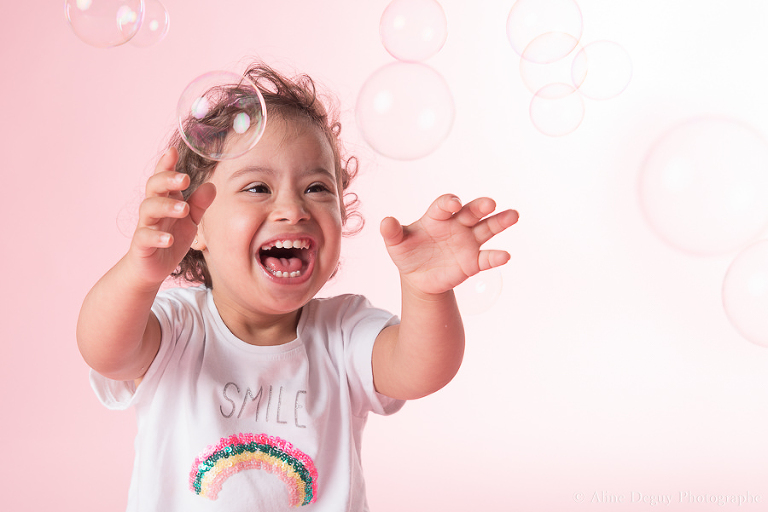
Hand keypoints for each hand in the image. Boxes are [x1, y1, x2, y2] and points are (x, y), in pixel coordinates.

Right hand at [128, 148, 215, 285]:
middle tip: (185, 178)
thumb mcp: (190, 221)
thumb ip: (199, 204)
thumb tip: (212, 186)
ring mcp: (146, 225)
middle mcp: (153, 208)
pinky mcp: (141, 244)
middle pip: (154, 187)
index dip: (166, 164)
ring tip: (184, 209)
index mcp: (166, 199)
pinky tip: (169, 239)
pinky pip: (145, 237)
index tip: (172, 151)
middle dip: (167, 179)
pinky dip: (157, 237)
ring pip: (148, 208)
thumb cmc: (171, 237)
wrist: (152, 267)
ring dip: (166, 206)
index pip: (163, 177)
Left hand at [380, 194, 518, 295]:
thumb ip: (392, 233)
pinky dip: (496, 257)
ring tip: (513, 215)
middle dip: (481, 206)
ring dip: (500, 221)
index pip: (445, 205)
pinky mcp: (473, 261)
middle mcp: (457, 225)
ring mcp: (468, 242)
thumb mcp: (396, 244)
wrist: (418, 277)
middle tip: (490, 203)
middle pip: (472, 211)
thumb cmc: (408, 253)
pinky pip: (487, 258)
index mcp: (438, 216)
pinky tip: (505, 256)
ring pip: (487, 228)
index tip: (454, 204)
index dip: (450, 202)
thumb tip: (385, 222)